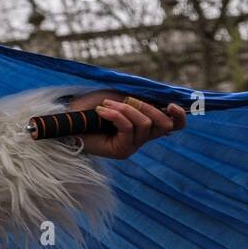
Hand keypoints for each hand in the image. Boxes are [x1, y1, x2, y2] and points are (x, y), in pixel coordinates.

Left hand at [66, 89, 185, 158]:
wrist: (68, 117)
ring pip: (145, 124)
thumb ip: (141, 99)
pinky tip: (101, 111)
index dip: (179, 116)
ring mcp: (132, 146)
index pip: (175, 126)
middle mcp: (142, 137)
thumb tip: (164, 101)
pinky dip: (116, 116)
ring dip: (126, 109)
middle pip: (163, 124)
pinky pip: (128, 129)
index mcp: (146, 124)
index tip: (171, 105)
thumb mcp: (118, 97)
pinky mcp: (121, 151)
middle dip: (146, 107)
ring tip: (105, 105)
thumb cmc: (91, 106)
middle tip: (124, 99)